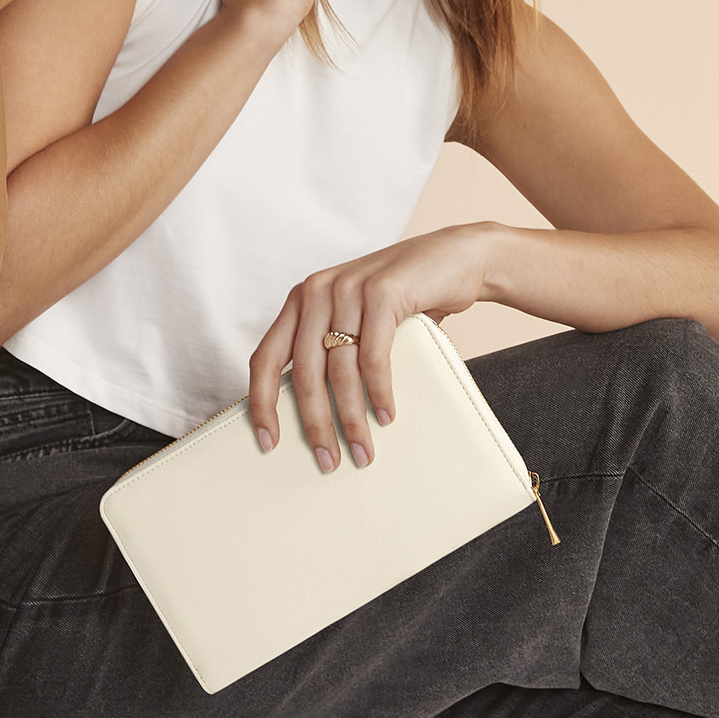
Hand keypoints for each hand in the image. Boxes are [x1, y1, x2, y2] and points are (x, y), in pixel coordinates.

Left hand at [248, 225, 487, 472]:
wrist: (457, 256)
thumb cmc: (405, 297)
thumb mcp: (357, 318)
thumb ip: (333, 349)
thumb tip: (316, 416)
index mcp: (302, 300)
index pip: (265, 357)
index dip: (261, 403)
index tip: (268, 441)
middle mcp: (317, 290)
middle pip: (304, 372)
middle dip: (315, 424)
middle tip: (328, 461)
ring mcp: (348, 288)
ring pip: (339, 370)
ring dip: (351, 417)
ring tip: (362, 449)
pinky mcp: (382, 292)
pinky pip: (373, 356)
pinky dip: (379, 391)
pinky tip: (386, 414)